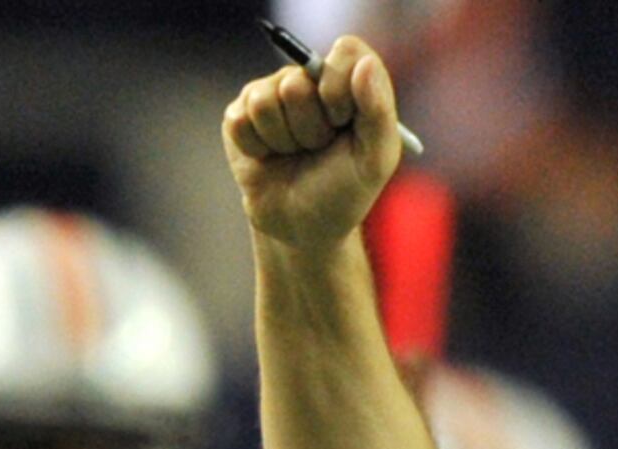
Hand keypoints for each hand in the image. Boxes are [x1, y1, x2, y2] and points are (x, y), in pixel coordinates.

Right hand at [225, 35, 406, 249]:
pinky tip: (269, 158)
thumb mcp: (376, 159)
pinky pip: (241, 121)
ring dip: (283, 140)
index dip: (340, 87)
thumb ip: (378, 111)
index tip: (341, 122)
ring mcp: (270, 94)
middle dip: (310, 128)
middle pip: (297, 82)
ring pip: (265, 102)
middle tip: (318, 147)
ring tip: (295, 153)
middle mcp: (308, 79)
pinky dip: (258, 150)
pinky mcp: (239, 115)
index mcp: (348, 83)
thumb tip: (363, 64)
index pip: (346, 52)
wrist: (304, 227)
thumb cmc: (344, 191)